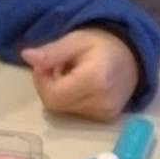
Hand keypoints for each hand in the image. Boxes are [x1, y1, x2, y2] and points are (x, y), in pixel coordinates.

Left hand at [20, 28, 138, 121]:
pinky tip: (81, 85)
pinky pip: (76, 113)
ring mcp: (106, 113)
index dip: (42, 81)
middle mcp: (103, 101)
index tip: (45, 64)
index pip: (52, 95)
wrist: (132, 56)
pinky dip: (72, 99)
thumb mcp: (75, 40)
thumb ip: (52, 51)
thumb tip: (26, 57)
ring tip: (73, 74)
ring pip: (64, 109)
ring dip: (60, 92)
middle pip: (56, 104)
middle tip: (59, 66)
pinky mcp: (107, 118)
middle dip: (50, 85)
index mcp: (95, 79)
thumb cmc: (101, 44)